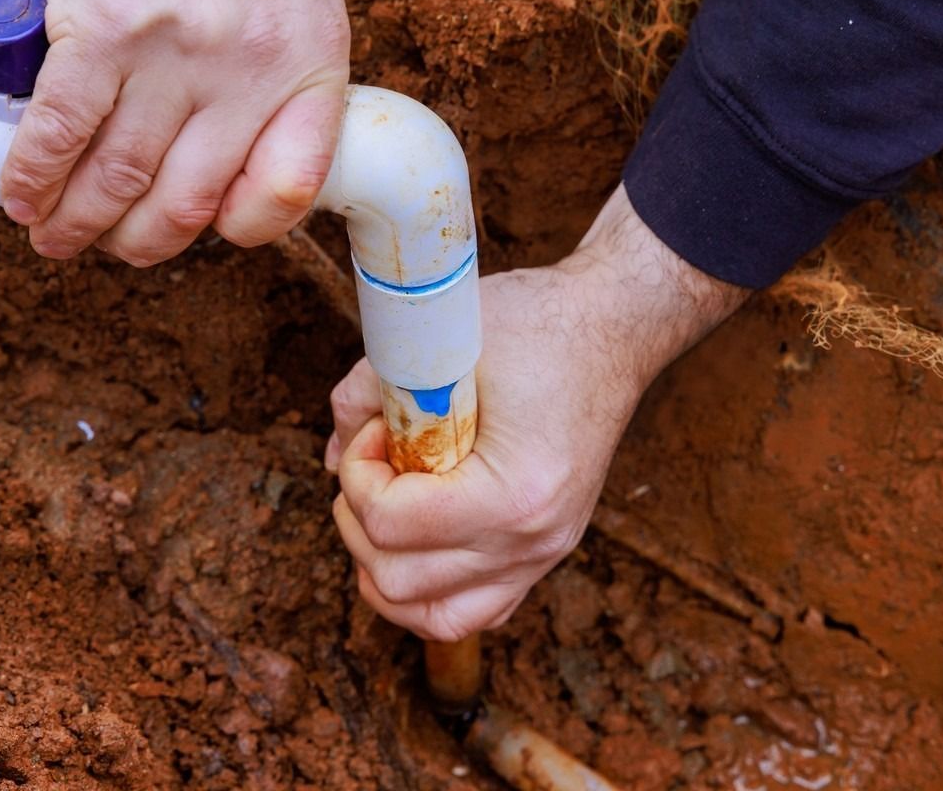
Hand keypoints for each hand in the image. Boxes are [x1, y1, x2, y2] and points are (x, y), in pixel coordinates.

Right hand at [3, 0, 348, 264]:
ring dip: (77, 222)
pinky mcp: (101, 30)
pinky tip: (23, 195)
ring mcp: (177, 53)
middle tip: (111, 246)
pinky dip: (34, 175)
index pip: (291, 187)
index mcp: (311, 61)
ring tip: (54, 236)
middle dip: (140, 242)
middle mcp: (251, 68)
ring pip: (119, 178)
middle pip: (189, 201)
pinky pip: (61, 132)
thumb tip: (236, 145)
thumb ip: (279, 67)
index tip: (208, 230)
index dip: (242, 227)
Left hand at [325, 186, 747, 640]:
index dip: (357, 474)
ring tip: (385, 507)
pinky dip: (429, 590)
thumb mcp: (439, 343)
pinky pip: (473, 611)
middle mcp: (532, 541)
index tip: (374, 430)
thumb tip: (331, 457)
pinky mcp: (544, 555)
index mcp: (513, 493)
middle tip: (373, 463)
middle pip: (398, 581)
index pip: (390, 524)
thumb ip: (365, 393)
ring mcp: (543, 556)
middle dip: (361, 520)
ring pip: (434, 616)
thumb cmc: (535, 325)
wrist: (611, 332)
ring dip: (385, 568)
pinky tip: (415, 540)